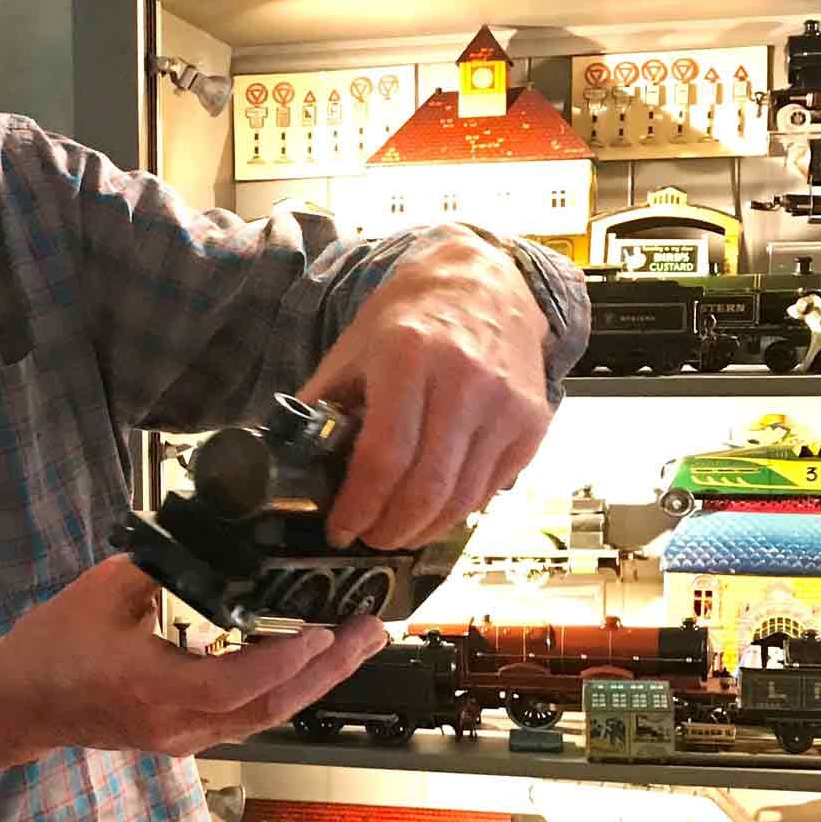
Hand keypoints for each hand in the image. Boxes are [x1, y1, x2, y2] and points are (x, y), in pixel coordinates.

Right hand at [0, 557, 387, 757]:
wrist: (19, 703)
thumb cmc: (53, 646)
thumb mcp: (102, 591)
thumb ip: (161, 567)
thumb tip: (213, 540)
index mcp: (151, 686)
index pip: (234, 683)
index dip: (284, 660)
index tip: (322, 629)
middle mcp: (176, 722)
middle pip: (269, 707)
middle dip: (328, 670)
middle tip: (370, 631)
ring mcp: (184, 736)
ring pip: (266, 716)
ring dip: (316, 680)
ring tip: (358, 644)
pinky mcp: (186, 734)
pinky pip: (249, 715)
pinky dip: (286, 688)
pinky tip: (312, 663)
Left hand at [298, 224, 553, 549]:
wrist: (484, 284)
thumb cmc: (410, 319)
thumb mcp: (354, 349)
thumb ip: (321, 403)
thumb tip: (288, 460)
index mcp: (407, 357)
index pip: (384, 455)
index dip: (359, 505)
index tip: (340, 528)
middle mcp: (463, 380)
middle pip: (426, 486)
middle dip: (391, 528)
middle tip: (369, 537)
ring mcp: (504, 404)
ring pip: (463, 498)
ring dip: (425, 529)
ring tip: (398, 531)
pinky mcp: (532, 422)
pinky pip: (491, 488)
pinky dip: (459, 510)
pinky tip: (435, 508)